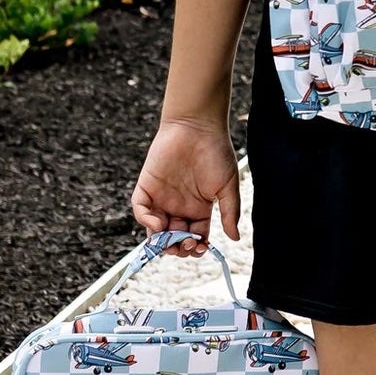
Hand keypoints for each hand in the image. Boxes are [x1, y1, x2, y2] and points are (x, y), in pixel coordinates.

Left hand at [131, 117, 239, 252]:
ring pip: (155, 229)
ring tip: (170, 241)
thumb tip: (234, 238)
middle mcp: (179, 206)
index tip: (200, 248)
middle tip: (184, 246)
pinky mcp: (147, 186)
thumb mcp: (228, 187)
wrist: (197, 126)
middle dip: (178, 247)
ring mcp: (161, 197)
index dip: (196, 246)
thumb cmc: (216, 152)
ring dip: (160, 241)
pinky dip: (145, 221)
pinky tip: (158, 225)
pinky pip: (140, 210)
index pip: (194, 236)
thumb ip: (230, 213)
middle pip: (173, 237)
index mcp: (199, 208)